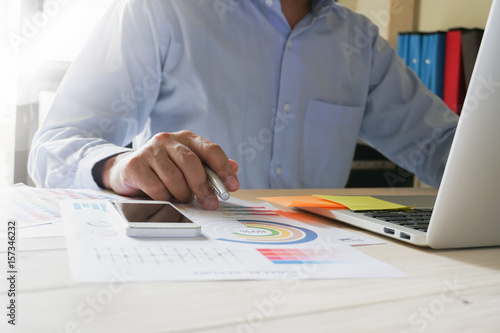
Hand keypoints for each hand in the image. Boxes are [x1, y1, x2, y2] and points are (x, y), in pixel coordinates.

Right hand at [100, 131, 238, 209]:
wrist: (126, 170)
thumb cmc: (163, 170)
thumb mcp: (188, 166)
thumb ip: (210, 167)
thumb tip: (235, 168)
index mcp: (186, 138)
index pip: (210, 149)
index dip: (224, 168)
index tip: (232, 187)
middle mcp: (168, 140)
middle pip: (191, 163)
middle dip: (203, 186)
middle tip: (210, 203)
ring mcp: (149, 150)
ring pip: (174, 177)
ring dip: (182, 194)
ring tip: (182, 198)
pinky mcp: (134, 165)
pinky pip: (156, 188)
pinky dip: (165, 198)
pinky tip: (165, 198)